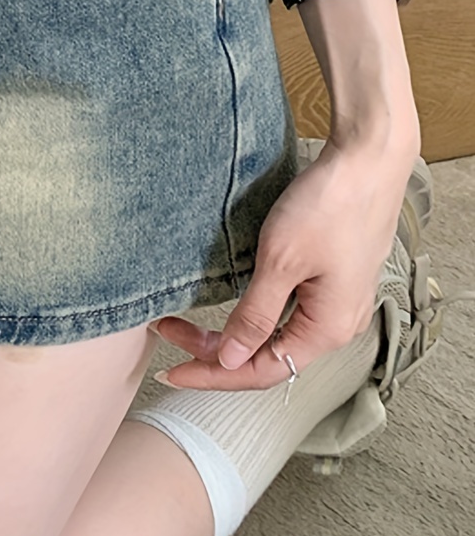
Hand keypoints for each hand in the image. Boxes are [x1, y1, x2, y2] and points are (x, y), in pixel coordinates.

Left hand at [151, 130, 417, 392]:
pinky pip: (288, 313)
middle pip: (266, 355)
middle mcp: (336, 325)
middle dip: (214, 351)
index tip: (169, 371)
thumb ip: (254, 316)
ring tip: (186, 325)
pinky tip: (230, 309)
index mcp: (327, 330)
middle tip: (168, 333)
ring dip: (230, 333)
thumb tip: (230, 361)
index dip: (212, 375)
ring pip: (275, 334)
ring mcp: (337, 303)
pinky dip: (253, 315)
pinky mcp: (333, 280)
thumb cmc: (329, 206)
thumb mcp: (281, 261)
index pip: (261, 371)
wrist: (368, 160)